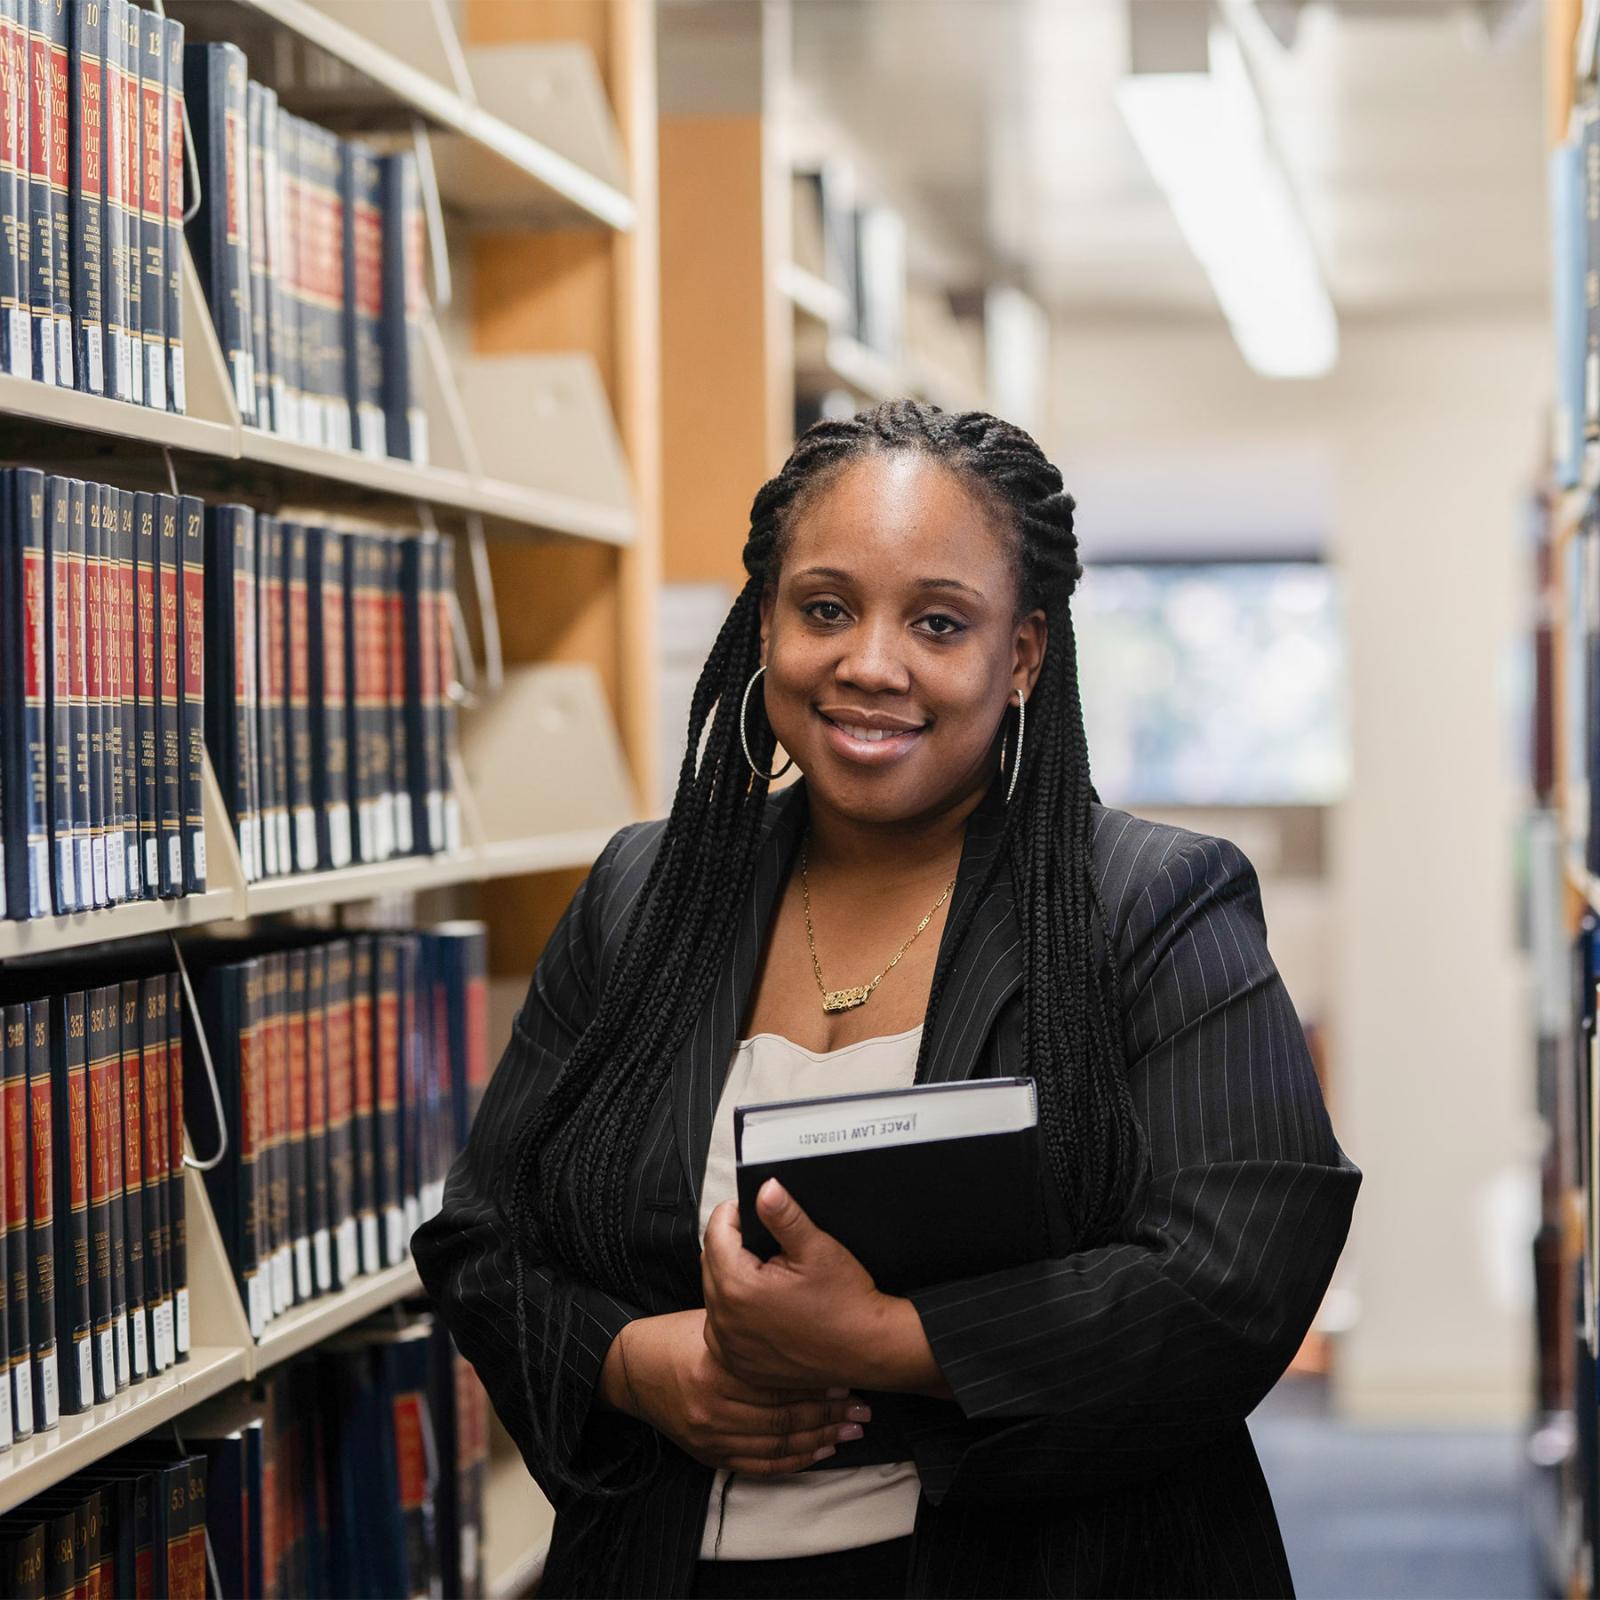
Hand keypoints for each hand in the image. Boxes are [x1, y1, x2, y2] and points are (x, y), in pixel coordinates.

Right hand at [600, 1308, 871, 1475]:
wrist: (633, 1370)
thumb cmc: (676, 1337)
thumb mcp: (712, 1320)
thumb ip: (751, 1325)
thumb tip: (797, 1313)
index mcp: (714, 1370)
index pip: (777, 1381)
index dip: (815, 1380)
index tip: (847, 1375)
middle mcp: (713, 1409)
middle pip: (784, 1416)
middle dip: (828, 1413)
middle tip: (861, 1406)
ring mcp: (711, 1436)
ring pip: (778, 1443)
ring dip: (820, 1437)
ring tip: (853, 1428)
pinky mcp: (710, 1454)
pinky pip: (761, 1464)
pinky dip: (794, 1460)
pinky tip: (821, 1451)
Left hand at [702, 1180, 934, 1392]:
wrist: (869, 1350)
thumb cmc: (847, 1304)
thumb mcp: (817, 1248)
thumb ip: (784, 1215)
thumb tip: (765, 1189)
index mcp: (739, 1288)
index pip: (716, 1232)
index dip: (735, 1214)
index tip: (755, 1213)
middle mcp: (726, 1321)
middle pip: (711, 1262)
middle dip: (733, 1246)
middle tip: (767, 1245)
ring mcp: (730, 1347)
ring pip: (715, 1294)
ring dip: (732, 1279)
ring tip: (767, 1275)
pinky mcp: (739, 1364)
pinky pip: (723, 1327)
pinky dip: (736, 1313)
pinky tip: (763, 1307)